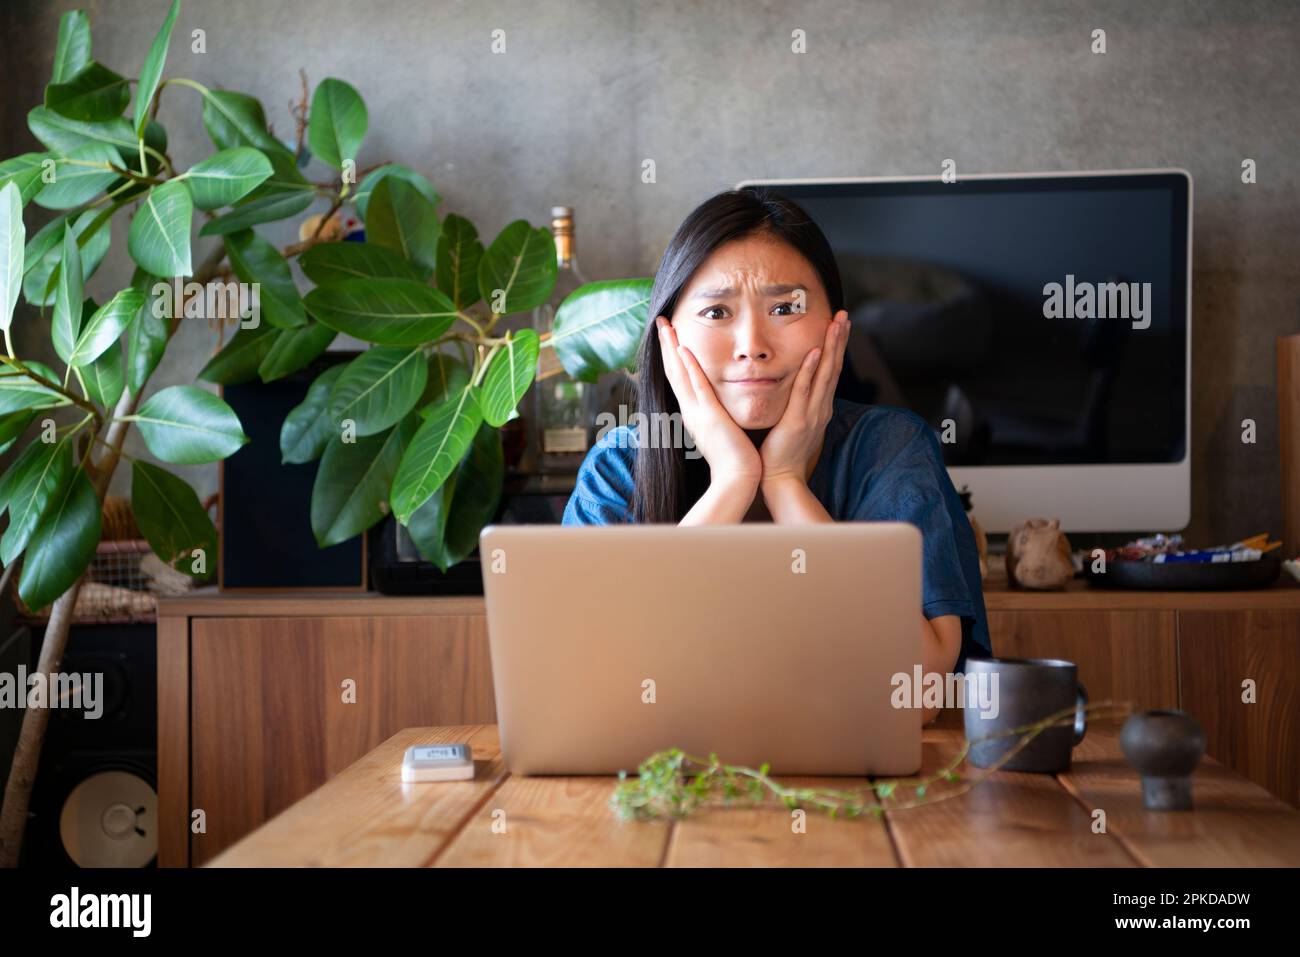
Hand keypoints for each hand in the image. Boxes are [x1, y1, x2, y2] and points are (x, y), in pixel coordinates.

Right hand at [656, 315, 762, 484]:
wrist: (736, 479)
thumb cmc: (734, 458)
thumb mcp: (722, 431)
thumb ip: (717, 416)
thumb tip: (717, 407)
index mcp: (693, 413)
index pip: (679, 378)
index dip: (672, 356)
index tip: (669, 335)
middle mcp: (690, 410)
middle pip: (673, 371)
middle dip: (666, 345)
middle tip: (660, 321)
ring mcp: (697, 412)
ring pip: (680, 374)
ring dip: (672, 348)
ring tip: (665, 326)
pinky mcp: (710, 416)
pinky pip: (697, 387)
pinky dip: (689, 368)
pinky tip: (683, 349)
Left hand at [759, 310, 849, 485]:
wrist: (781, 480)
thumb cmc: (783, 453)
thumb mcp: (794, 423)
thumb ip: (797, 404)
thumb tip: (795, 389)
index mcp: (820, 407)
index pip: (830, 371)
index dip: (836, 347)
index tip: (838, 325)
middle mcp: (821, 408)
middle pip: (833, 367)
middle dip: (839, 339)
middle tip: (844, 314)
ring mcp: (812, 414)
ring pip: (825, 374)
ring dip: (831, 347)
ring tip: (837, 323)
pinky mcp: (798, 421)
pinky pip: (804, 391)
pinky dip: (810, 370)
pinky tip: (815, 351)